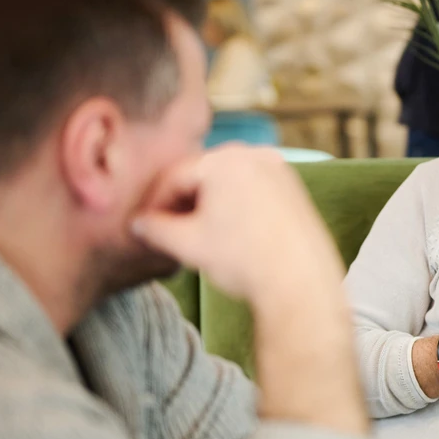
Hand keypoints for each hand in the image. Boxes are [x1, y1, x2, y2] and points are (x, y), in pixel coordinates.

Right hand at [131, 145, 366, 433]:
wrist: (301, 284)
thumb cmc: (245, 261)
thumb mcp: (189, 244)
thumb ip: (155, 228)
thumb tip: (138, 224)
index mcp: (225, 160)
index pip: (174, 176)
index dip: (153, 202)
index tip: (141, 223)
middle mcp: (255, 155)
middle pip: (202, 174)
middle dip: (181, 201)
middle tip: (164, 229)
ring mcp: (278, 169)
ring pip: (227, 182)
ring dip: (207, 203)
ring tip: (194, 234)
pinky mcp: (293, 188)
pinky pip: (252, 189)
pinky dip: (233, 205)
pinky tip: (225, 232)